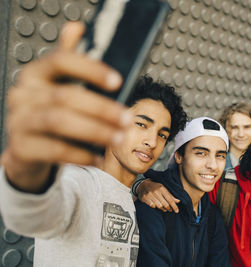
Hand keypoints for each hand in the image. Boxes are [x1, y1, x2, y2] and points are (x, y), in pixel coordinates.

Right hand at [1, 22, 131, 192]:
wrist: (26, 148)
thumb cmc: (49, 111)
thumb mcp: (57, 83)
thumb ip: (68, 58)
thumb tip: (77, 27)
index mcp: (35, 74)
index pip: (60, 60)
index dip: (90, 69)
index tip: (117, 82)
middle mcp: (23, 95)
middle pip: (66, 96)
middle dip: (102, 108)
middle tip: (127, 119)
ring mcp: (19, 121)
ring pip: (60, 121)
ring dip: (95, 131)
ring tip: (118, 137)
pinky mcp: (21, 147)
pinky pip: (55, 150)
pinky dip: (81, 154)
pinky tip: (98, 158)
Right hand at [137, 179, 179, 212]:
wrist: (143, 185)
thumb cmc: (155, 187)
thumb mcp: (163, 189)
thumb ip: (170, 195)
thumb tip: (178, 201)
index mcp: (161, 188)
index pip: (170, 199)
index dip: (174, 206)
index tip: (177, 211)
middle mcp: (156, 191)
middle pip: (165, 203)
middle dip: (168, 208)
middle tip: (170, 210)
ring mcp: (150, 194)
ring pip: (159, 206)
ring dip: (162, 209)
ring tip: (164, 209)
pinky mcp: (144, 198)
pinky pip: (152, 206)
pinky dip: (155, 207)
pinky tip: (156, 206)